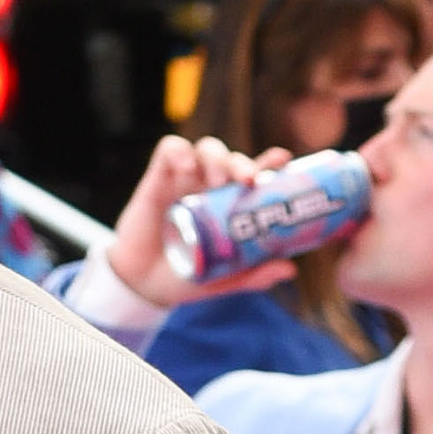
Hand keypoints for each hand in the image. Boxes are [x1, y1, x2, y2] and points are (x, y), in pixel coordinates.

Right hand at [103, 133, 295, 308]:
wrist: (142, 284)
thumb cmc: (186, 276)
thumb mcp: (224, 279)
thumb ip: (255, 274)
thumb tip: (290, 269)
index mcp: (230, 203)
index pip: (256, 174)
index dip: (270, 163)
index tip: (282, 160)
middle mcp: (211, 186)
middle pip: (233, 160)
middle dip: (243, 163)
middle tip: (248, 180)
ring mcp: (185, 179)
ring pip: (207, 149)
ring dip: (217, 158)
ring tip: (217, 180)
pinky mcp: (157, 177)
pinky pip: (170, 149)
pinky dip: (179, 152)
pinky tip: (185, 166)